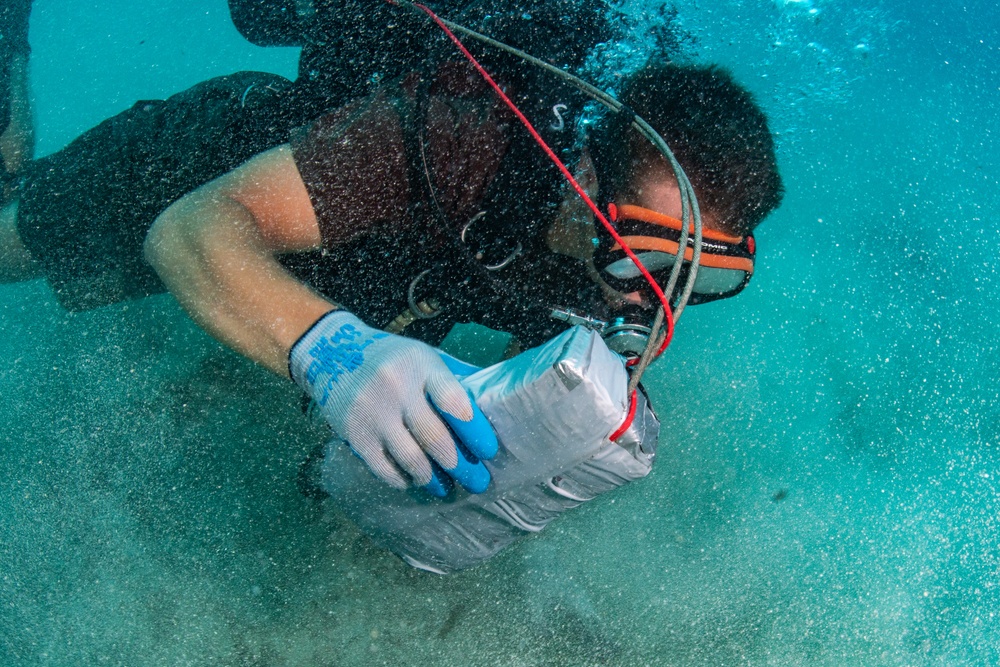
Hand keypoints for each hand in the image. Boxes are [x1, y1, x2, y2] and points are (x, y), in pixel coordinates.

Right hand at [289, 310, 496, 494]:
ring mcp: (372, 411)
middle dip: (461, 466)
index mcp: (421, 365)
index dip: (475, 430)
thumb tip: (496, 403)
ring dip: (433, 479)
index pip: (454, 401)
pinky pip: (383, 467)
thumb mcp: (425, 357)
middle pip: (435, 438)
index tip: (488, 451)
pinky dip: (402, 479)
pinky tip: (414, 481)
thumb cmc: (393, 358)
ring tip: (446, 487)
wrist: (332, 352)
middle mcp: (396, 387)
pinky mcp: (354, 432)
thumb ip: (456, 379)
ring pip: (410, 458)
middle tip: (478, 482)